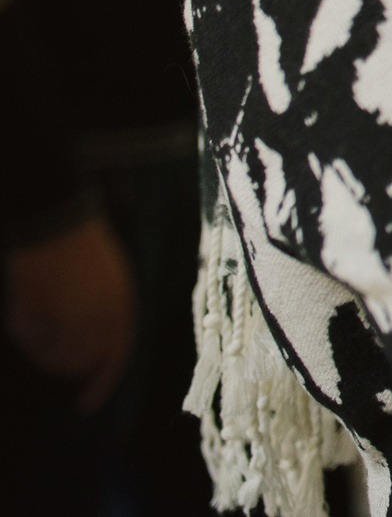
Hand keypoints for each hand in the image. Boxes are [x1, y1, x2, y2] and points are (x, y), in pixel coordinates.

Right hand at [5, 212, 134, 411]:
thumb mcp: (114, 284)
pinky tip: (30, 311)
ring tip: (45, 317)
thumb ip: (110, 319)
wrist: (58, 227)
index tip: (85, 403)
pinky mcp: (36, 318)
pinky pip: (32, 341)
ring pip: (53, 357)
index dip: (100, 385)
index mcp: (121, 312)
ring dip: (48, 348)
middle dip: (70, 365)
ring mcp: (63, 321)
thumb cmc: (86, 252)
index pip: (114, 362)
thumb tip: (97, 353)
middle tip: (57, 350)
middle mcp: (96, 323)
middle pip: (80, 364)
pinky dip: (30, 334)